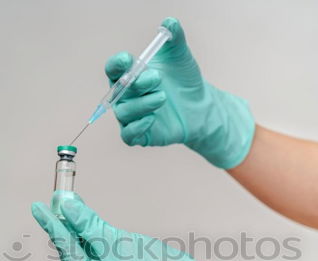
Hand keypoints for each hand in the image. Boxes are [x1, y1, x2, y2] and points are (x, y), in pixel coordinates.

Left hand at [32, 194, 262, 260]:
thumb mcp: (115, 241)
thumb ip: (87, 223)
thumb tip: (65, 204)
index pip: (66, 250)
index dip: (52, 224)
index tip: (37, 206)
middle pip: (73, 253)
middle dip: (66, 226)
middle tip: (57, 199)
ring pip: (86, 253)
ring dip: (80, 229)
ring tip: (70, 205)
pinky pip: (98, 256)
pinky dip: (93, 238)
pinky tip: (88, 221)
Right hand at [105, 17, 254, 168]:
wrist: (200, 108)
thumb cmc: (184, 81)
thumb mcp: (180, 56)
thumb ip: (174, 38)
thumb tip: (170, 23)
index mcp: (129, 76)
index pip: (113, 70)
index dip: (116, 65)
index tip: (128, 59)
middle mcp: (125, 97)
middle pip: (118, 91)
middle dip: (135, 83)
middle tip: (157, 78)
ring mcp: (131, 117)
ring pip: (124, 112)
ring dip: (142, 104)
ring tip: (163, 97)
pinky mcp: (140, 136)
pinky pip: (128, 135)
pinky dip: (137, 127)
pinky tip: (152, 118)